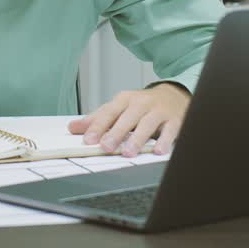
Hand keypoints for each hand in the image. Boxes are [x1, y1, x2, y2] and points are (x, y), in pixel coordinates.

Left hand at [67, 83, 189, 156]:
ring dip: (138, 138)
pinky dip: (165, 140)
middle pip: (127, 117)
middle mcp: (141, 103)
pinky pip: (170, 130)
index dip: (98, 126)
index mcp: (125, 100)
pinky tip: (158, 151)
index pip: (109, 112)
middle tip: (106, 147)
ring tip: (128, 153)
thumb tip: (73, 128)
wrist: (175, 95)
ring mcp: (159, 111)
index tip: (88, 140)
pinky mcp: (175, 120)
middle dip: (116, 132)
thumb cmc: (143, 105)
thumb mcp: (120, 107)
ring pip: (147, 124)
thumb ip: (98, 119)